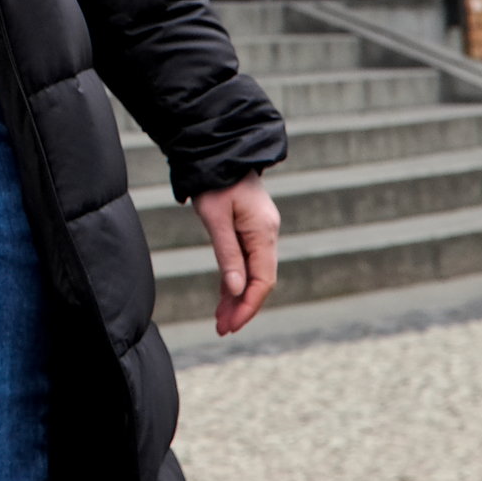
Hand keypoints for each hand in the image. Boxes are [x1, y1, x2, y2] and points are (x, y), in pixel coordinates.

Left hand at [191, 172, 279, 336]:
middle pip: (259, 280)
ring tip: (221, 320)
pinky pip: (246, 260)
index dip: (248, 305)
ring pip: (252, 272)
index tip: (232, 325)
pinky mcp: (250, 228)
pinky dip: (235, 278)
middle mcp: (267, 234)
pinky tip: (225, 296)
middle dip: (242, 306)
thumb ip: (227, 254)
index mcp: (263, 233)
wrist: (218, 152)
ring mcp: (259, 231)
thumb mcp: (215, 218)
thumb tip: (236, 290)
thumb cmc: (214, 182)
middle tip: (222, 329)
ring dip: (237, 296)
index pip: (262, 281)